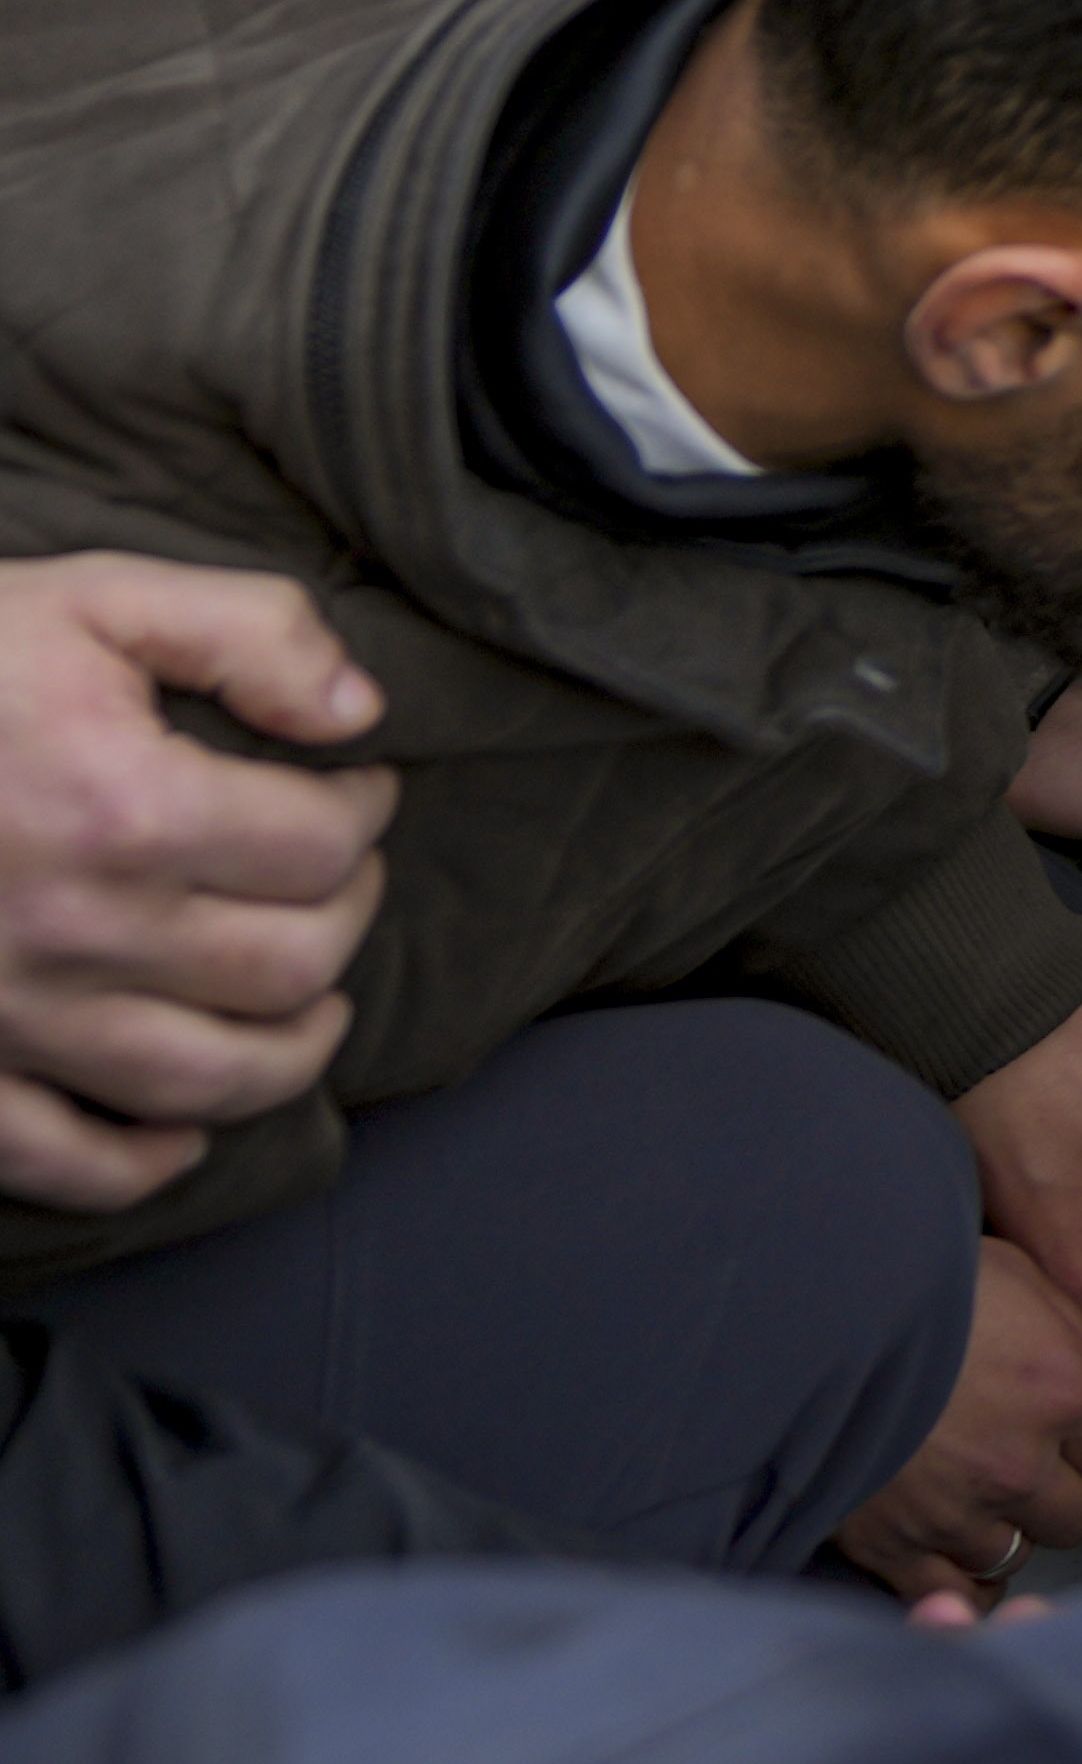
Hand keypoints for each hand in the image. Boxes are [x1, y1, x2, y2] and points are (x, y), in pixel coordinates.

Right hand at [0, 559, 386, 1213]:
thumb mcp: (91, 600)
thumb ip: (250, 633)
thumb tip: (360, 712)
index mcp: (126, 809)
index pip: (322, 847)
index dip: (364, 812)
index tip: (354, 791)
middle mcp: (77, 931)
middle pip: (289, 965)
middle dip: (345, 916)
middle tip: (335, 879)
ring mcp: (9, 1018)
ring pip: (210, 1080)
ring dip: (290, 1050)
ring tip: (309, 1003)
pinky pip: (66, 1159)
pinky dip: (141, 1163)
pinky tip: (181, 1131)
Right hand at [835, 1237, 1081, 1602]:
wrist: (806, 1316)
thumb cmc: (921, 1286)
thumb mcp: (1024, 1279)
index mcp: (1063, 1391)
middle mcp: (1019, 1463)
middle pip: (1080, 1513)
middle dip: (1061, 1489)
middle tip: (1029, 1460)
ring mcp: (956, 1513)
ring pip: (1018, 1553)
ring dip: (1004, 1527)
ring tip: (975, 1490)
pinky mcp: (893, 1547)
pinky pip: (951, 1592)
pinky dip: (957, 1578)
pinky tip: (952, 1550)